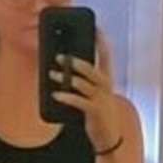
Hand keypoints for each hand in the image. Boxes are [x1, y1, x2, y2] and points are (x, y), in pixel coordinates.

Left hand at [50, 36, 123, 154]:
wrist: (110, 136)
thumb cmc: (98, 111)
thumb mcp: (94, 93)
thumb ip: (83, 80)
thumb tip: (62, 67)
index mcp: (107, 78)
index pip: (106, 55)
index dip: (101, 40)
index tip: (94, 27)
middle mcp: (106, 87)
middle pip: (92, 69)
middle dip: (75, 61)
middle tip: (59, 56)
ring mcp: (101, 99)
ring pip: (83, 84)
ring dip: (66, 78)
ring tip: (52, 74)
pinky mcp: (95, 112)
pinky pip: (79, 101)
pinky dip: (66, 97)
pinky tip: (55, 95)